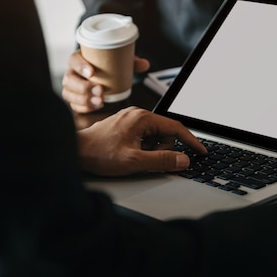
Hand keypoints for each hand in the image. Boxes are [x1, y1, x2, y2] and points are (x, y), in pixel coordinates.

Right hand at [61, 50, 150, 112]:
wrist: (100, 74)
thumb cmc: (106, 66)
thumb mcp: (118, 60)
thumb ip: (131, 62)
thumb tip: (145, 64)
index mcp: (78, 59)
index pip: (74, 60)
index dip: (81, 66)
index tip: (92, 72)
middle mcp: (71, 73)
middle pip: (69, 80)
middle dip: (84, 87)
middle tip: (100, 91)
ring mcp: (71, 87)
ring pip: (69, 94)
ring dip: (84, 99)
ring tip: (100, 101)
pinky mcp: (73, 99)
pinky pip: (73, 105)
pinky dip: (84, 108)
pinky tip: (96, 106)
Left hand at [77, 106, 206, 175]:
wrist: (75, 152)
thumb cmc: (99, 154)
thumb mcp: (134, 161)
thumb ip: (162, 161)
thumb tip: (183, 160)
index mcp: (142, 118)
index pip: (175, 128)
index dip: (190, 141)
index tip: (200, 151)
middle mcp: (137, 115)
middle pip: (165, 134)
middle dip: (161, 150)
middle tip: (145, 160)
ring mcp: (130, 120)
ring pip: (154, 138)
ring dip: (150, 151)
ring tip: (133, 158)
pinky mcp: (124, 127)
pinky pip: (143, 139)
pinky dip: (142, 149)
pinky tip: (129, 155)